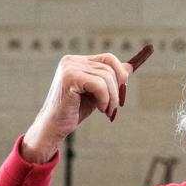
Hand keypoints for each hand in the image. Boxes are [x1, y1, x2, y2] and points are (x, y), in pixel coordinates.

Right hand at [22, 45, 151, 162]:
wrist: (55, 127)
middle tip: (115, 108)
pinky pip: (99, 85)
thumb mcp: (97, 93)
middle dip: (118, 90)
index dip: (121, 75)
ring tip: (107, 111)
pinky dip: (105, 99)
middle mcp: (72, 61)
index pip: (108, 58)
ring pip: (106, 77)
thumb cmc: (74, 111)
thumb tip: (130, 67)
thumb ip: (110, 80)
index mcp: (77, 61)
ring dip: (112, 98)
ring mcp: (69, 67)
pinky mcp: (69, 77)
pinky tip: (100, 109)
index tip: (123, 94)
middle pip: (109, 68)